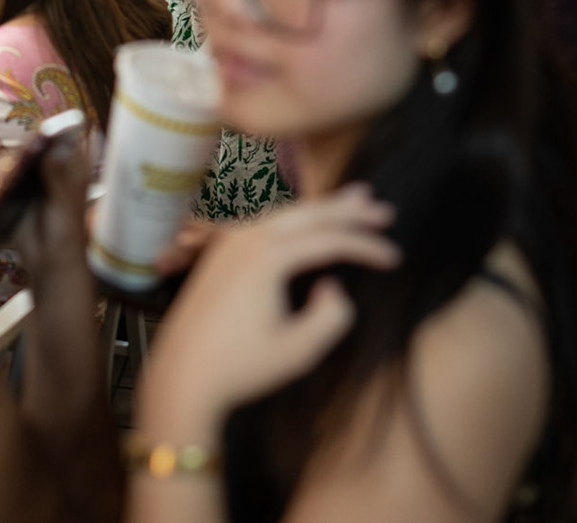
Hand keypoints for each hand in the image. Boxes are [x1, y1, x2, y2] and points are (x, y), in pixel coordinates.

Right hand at [9, 129, 92, 282]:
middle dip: (15, 158)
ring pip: (8, 164)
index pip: (57, 138)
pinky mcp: (11, 193)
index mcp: (68, 166)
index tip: (35, 139)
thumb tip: (55, 148)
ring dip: (0, 174)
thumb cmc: (66, 234)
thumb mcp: (65, 206)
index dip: (46, 133)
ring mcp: (27, 180)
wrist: (49, 263)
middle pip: (27, 149)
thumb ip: (59, 178)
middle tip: (9, 172)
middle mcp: (46, 168)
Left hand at [139, 185, 398, 428]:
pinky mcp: (220, 254)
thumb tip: (332, 286)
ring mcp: (228, 243)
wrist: (181, 375)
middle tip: (382, 208)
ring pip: (286, 214)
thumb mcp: (300, 351)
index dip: (366, 246)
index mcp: (266, 257)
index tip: (396, 257)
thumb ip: (332, 315)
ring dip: (321, 209)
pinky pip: (266, 224)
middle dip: (347, 209)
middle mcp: (245, 240)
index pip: (329, 241)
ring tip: (353, 202)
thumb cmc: (238, 368)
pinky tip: (310, 224)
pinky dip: (295, 220)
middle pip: (307, 213)